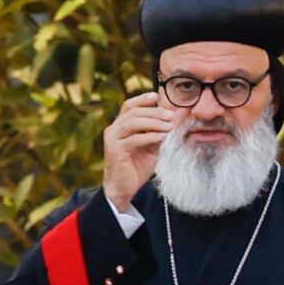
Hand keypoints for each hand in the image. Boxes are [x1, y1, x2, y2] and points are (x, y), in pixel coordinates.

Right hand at [104, 92, 176, 210]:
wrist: (123, 189)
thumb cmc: (136, 168)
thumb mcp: (150, 147)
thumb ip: (156, 133)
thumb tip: (171, 119)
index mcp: (120, 127)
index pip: (129, 106)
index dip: (142, 99)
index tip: (157, 96)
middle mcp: (113, 131)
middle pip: (132, 112)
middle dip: (154, 112)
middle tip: (170, 115)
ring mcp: (112, 140)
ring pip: (132, 122)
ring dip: (153, 122)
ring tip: (168, 126)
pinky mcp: (115, 151)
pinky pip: (134, 139)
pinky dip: (150, 136)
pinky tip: (162, 137)